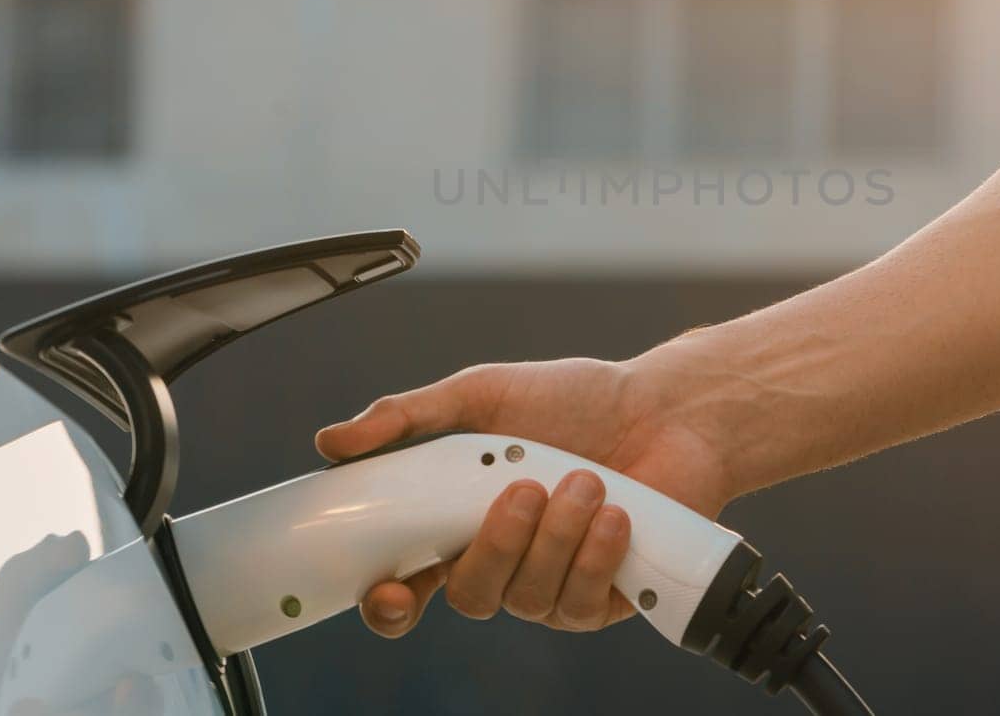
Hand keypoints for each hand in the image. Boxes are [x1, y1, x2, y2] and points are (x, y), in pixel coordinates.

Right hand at [315, 356, 732, 637]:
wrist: (668, 408)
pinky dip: (595, 557)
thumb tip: (331, 440)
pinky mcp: (604, 598)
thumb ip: (408, 418)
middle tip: (523, 488)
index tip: (390, 590)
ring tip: (586, 479)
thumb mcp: (484, 394)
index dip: (388, 603)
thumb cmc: (577, 400)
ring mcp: (553, 584)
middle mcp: (504, 560)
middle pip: (468, 596)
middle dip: (493, 545)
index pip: (406, 584)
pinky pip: (580, 605)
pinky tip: (616, 515)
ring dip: (555, 537)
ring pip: (526, 598)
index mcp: (461, 522)